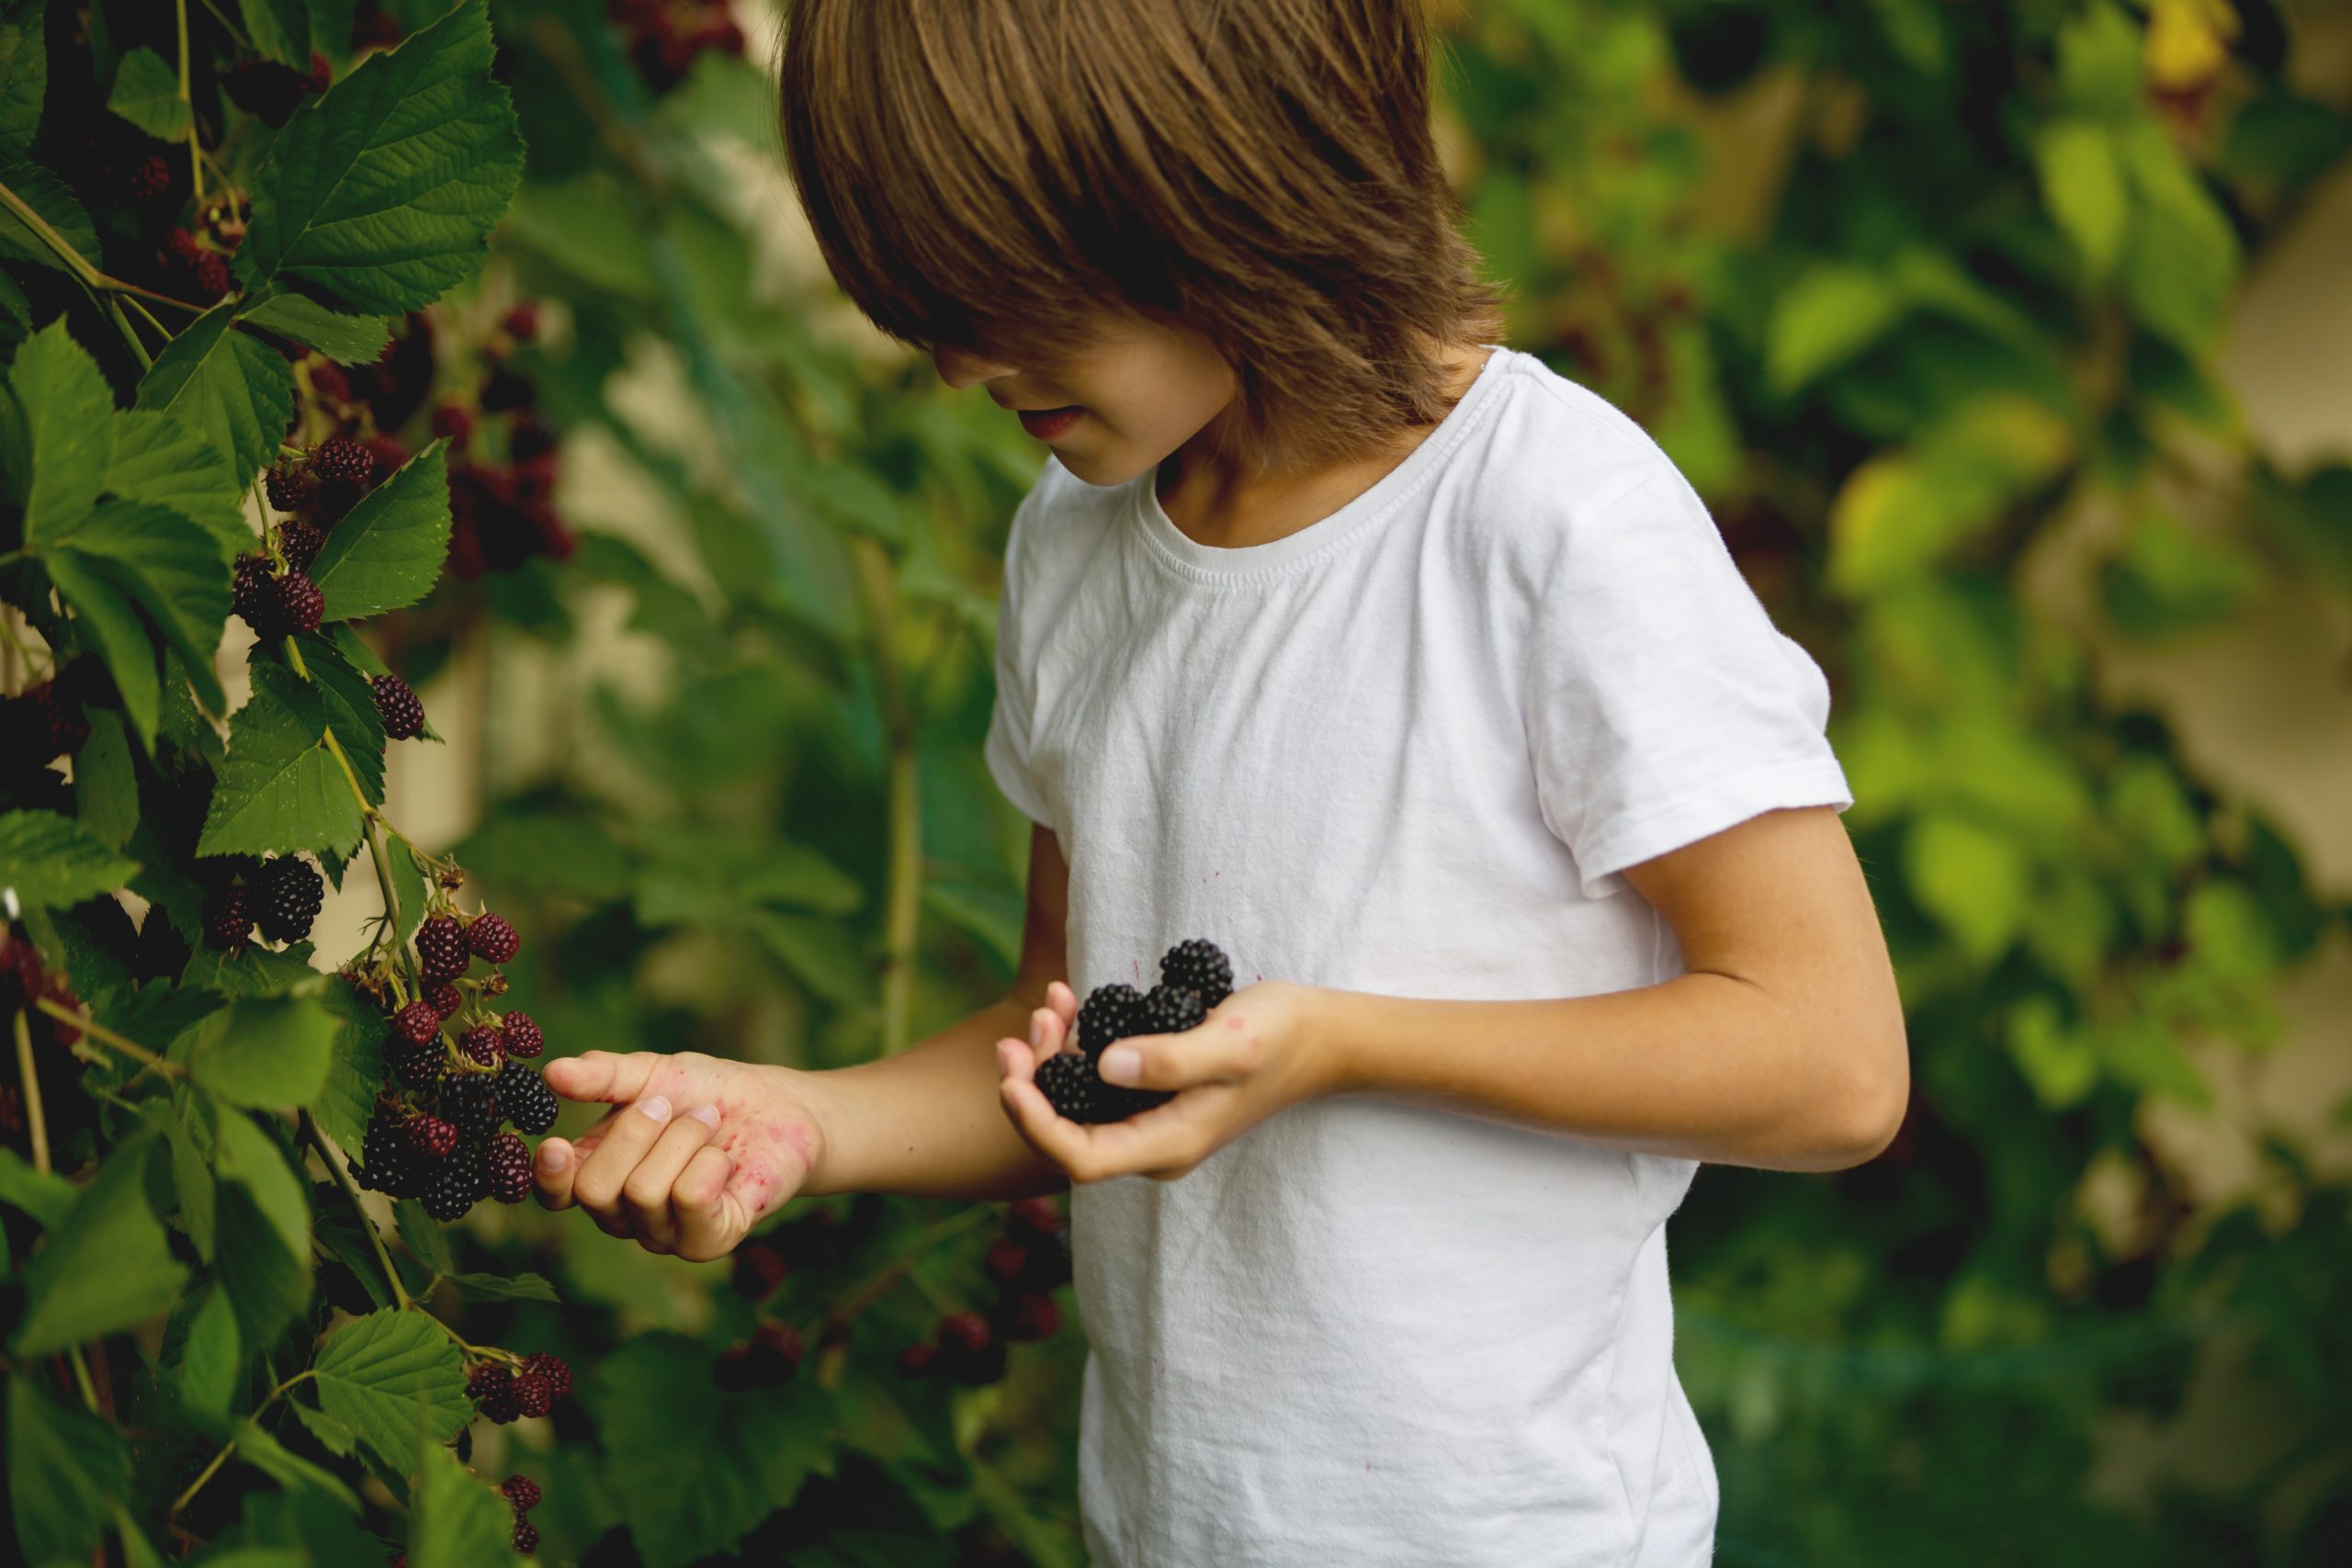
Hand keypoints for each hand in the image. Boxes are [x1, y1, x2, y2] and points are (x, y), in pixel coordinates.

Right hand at [531, 1051, 827, 1261]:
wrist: (779, 1107)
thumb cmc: (710, 1093)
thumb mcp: (656, 1075)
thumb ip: (605, 1076)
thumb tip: (553, 1072)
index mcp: (600, 1173)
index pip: (556, 1195)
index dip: (548, 1177)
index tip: (554, 1144)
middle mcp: (625, 1214)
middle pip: (595, 1190)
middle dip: (634, 1133)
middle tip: (668, 1104)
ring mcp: (665, 1234)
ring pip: (644, 1192)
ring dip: (682, 1139)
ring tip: (709, 1122)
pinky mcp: (708, 1241)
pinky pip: (691, 1202)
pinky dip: (709, 1164)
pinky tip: (725, 1158)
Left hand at [996, 980, 1340, 1183]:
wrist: (1320, 1035)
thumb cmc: (1281, 1035)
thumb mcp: (1230, 1041)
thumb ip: (1171, 1059)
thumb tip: (1102, 1066)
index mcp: (1169, 1143)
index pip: (1079, 1157)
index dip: (1033, 1123)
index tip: (1010, 1074)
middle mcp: (1152, 1142)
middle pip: (1065, 1134)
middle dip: (1033, 1081)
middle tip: (1030, 1022)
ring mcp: (1150, 1120)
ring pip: (1075, 1105)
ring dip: (1049, 1057)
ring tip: (1053, 1001)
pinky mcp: (1150, 1094)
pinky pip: (1094, 1082)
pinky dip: (1073, 1045)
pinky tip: (1071, 1002)